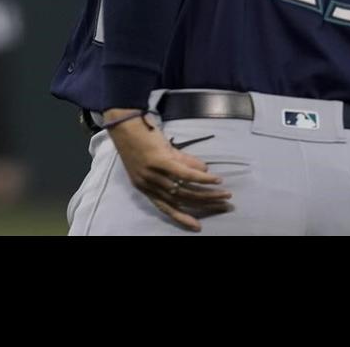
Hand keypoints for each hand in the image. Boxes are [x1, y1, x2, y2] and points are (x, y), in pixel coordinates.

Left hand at [103, 109, 231, 231]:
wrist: (124, 123)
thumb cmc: (140, 138)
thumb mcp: (159, 155)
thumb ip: (181, 163)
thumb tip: (204, 170)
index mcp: (145, 187)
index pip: (165, 207)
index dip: (182, 217)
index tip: (198, 226)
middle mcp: (149, 184)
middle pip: (180, 200)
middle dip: (203, 205)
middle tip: (222, 206)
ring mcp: (154, 174)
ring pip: (185, 189)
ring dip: (207, 193)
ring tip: (224, 194)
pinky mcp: (160, 161)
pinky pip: (185, 174)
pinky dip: (201, 179)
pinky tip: (214, 180)